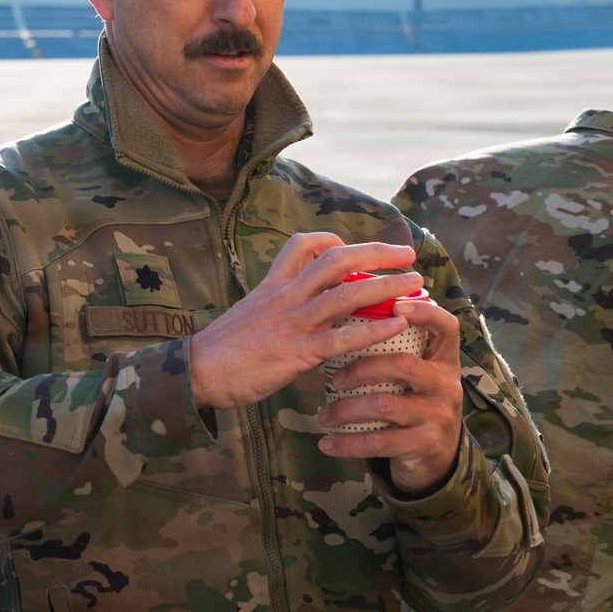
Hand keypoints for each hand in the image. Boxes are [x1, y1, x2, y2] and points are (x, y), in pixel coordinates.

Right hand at [189, 233, 423, 410]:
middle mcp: (286, 295)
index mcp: (273, 284)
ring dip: (387, 285)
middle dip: (377, 253)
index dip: (331, 240)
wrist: (197, 371)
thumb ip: (274, 307)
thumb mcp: (247, 314)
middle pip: (337, 259)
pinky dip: (374, 328)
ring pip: (348, 292)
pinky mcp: (298, 350)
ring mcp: (294, 321)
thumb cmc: (221, 350)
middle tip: (407, 253)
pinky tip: (397, 326)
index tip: (351, 246)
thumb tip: (296, 312)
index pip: (303, 244)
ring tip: (415, 284)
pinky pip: (344, 335)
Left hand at [317, 296, 463, 495]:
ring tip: (324, 415)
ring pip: (385, 405)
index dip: (425, 313)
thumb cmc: (415, 405)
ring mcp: (437, 416)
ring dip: (346, 409)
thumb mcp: (418, 377)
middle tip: (333, 379)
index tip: (395, 306)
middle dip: (361, 369)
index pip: (446, 327)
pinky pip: (379, 442)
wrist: (437, 460)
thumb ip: (399, 351)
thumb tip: (347, 318)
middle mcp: (446, 385)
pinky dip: (347, 443)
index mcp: (445, 361)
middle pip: (403, 365)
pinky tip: (327, 443)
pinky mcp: (424, 445)